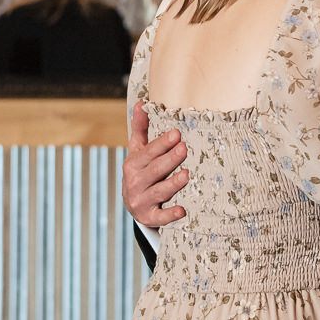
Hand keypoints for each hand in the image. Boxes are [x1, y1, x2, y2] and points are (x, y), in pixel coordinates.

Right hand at [124, 101, 189, 227]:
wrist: (133, 204)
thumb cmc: (140, 171)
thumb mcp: (137, 150)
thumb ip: (140, 128)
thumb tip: (141, 103)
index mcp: (133, 163)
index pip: (148, 152)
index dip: (162, 143)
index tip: (176, 134)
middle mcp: (135, 182)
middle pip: (155, 170)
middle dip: (169, 159)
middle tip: (184, 148)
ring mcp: (141, 200)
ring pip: (159, 192)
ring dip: (172, 184)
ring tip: (186, 175)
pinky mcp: (148, 216)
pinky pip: (160, 217)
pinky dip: (170, 215)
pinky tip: (182, 211)